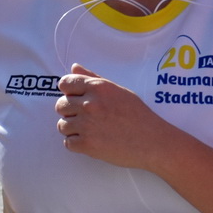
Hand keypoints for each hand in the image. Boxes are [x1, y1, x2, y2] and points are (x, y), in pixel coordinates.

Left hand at [54, 63, 172, 168]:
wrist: (152, 142)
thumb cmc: (138, 115)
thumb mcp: (118, 91)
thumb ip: (93, 79)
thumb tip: (74, 68)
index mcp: (98, 88)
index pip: (65, 83)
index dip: (68, 91)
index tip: (77, 98)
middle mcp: (89, 104)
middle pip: (60, 105)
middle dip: (70, 112)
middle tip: (87, 118)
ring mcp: (87, 125)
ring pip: (62, 125)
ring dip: (73, 129)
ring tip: (91, 130)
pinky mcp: (86, 144)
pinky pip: (68, 143)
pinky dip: (77, 144)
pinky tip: (93, 141)